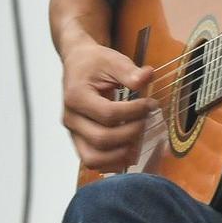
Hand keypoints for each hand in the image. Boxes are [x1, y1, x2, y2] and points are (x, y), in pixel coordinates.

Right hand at [59, 39, 153, 172]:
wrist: (78, 64)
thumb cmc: (94, 62)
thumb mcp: (112, 60)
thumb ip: (129, 71)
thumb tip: (147, 77)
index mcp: (75, 96)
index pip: (108, 114)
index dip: (133, 112)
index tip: (151, 104)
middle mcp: (70, 118)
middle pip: (101, 139)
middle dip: (130, 133)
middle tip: (146, 121)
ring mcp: (72, 132)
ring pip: (93, 158)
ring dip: (120, 155)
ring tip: (139, 142)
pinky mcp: (78, 140)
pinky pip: (92, 161)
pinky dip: (111, 163)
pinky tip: (129, 152)